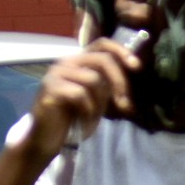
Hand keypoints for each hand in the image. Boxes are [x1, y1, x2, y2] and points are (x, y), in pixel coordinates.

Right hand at [21, 39, 139, 159]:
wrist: (47, 139)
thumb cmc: (73, 119)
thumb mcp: (97, 99)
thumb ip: (108, 84)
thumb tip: (132, 71)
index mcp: (77, 62)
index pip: (102, 44)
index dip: (121, 51)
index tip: (136, 67)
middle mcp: (65, 62)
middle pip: (102, 59)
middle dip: (119, 81)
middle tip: (125, 104)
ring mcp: (55, 74)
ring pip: (93, 78)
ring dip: (99, 101)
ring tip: (92, 115)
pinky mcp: (50, 89)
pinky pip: (79, 94)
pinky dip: (86, 109)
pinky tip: (82, 119)